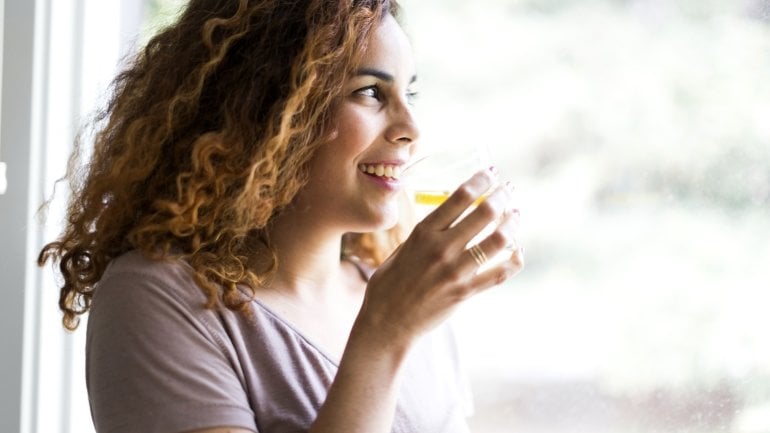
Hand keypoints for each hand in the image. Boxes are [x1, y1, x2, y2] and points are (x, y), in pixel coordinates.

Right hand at [355, 167, 523, 347]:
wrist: (386, 321)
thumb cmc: (390, 284)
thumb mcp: (403, 249)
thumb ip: (427, 233)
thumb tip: (449, 214)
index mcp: (423, 232)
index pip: (460, 197)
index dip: (480, 181)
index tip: (491, 173)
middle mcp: (441, 248)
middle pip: (484, 213)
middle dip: (502, 196)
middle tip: (509, 190)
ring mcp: (455, 271)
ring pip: (497, 241)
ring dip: (511, 224)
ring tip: (515, 216)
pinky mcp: (464, 292)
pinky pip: (499, 273)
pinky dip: (514, 260)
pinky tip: (518, 252)